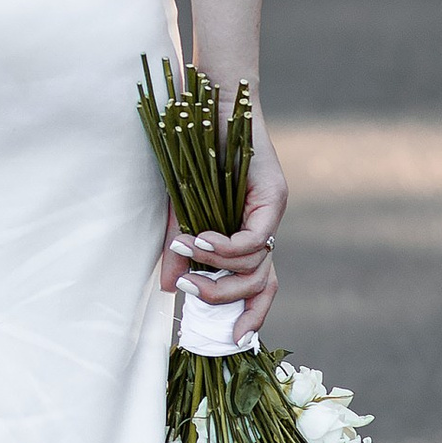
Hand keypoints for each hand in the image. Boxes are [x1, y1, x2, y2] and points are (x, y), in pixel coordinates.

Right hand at [161, 125, 287, 336]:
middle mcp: (266, 227)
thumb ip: (178, 250)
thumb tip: (168, 289)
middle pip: (263, 285)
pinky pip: (252, 238)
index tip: (231, 337)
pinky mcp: (273, 195)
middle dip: (228, 301)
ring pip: (258, 265)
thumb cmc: (193, 154)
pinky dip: (224, 246)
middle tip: (192, 297)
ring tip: (186, 258)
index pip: (260, 287)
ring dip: (218, 270)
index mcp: (247, 235)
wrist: (209, 105)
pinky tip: (199, 241)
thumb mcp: (180, 211)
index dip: (250, 314)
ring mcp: (273, 212)